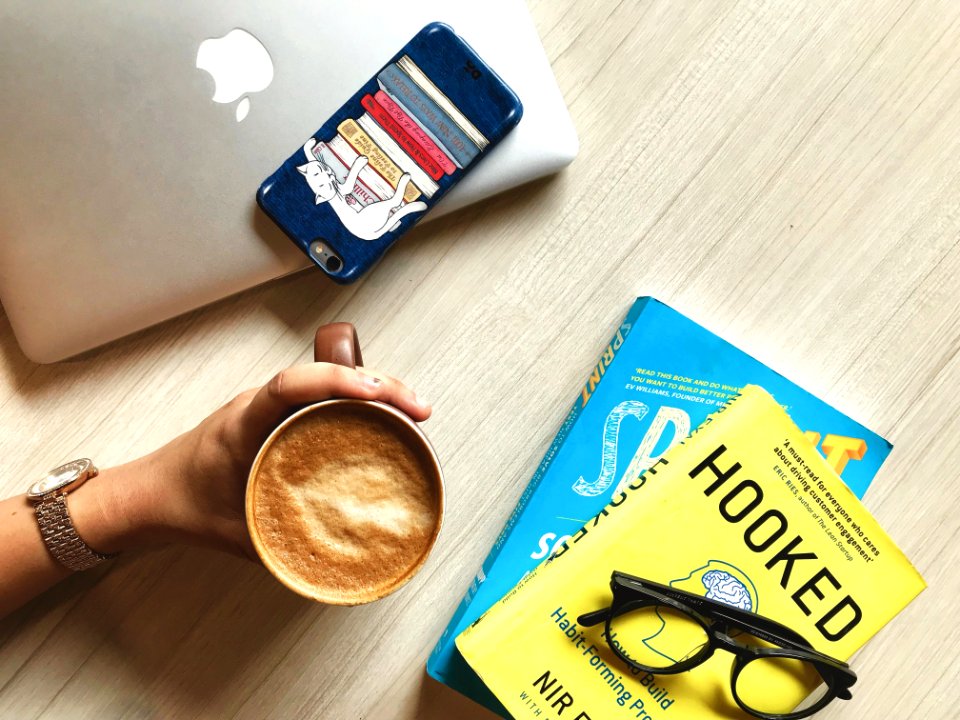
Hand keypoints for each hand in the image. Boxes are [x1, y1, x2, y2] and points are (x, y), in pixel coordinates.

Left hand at [94, 363, 431, 559]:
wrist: (149, 494)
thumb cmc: (184, 506)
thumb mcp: (236, 532)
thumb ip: (282, 544)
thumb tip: (340, 559)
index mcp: (241, 423)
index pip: (290, 386)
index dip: (336, 382)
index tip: (376, 393)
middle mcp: (258, 404)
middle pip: (324, 374)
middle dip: (377, 382)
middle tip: (417, 407)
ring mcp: (269, 406)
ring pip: (327, 379)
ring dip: (373, 385)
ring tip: (413, 407)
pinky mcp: (279, 415)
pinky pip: (322, 394)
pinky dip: (357, 397)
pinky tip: (385, 414)